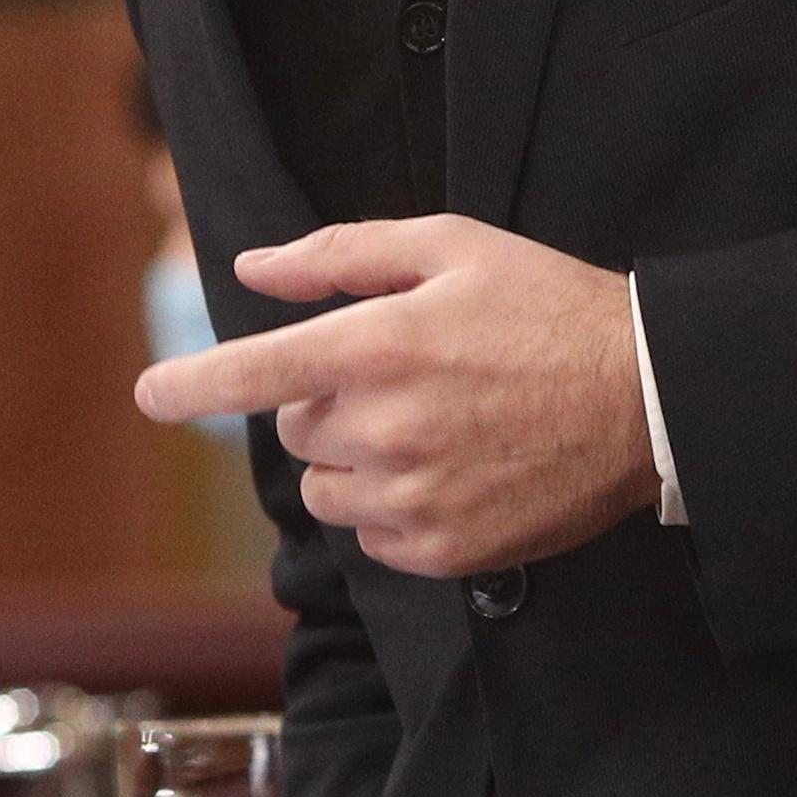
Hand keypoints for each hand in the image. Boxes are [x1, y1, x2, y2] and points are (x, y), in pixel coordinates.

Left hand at [133, 217, 660, 576]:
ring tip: (430, 427)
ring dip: (354, 461)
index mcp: (381, 344)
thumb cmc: (548, 308)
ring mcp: (414, 495)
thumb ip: (343, 254)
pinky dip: (392, 507)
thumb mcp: (453, 248)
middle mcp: (387, 427)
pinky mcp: (441, 548)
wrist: (646, 397)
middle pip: (295, 430)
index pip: (255, 373)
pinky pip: (372, 536)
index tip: (151, 395)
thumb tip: (255, 269)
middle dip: (325, 404)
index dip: (191, 385)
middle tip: (402, 377)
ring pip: (328, 489)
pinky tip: (452, 470)